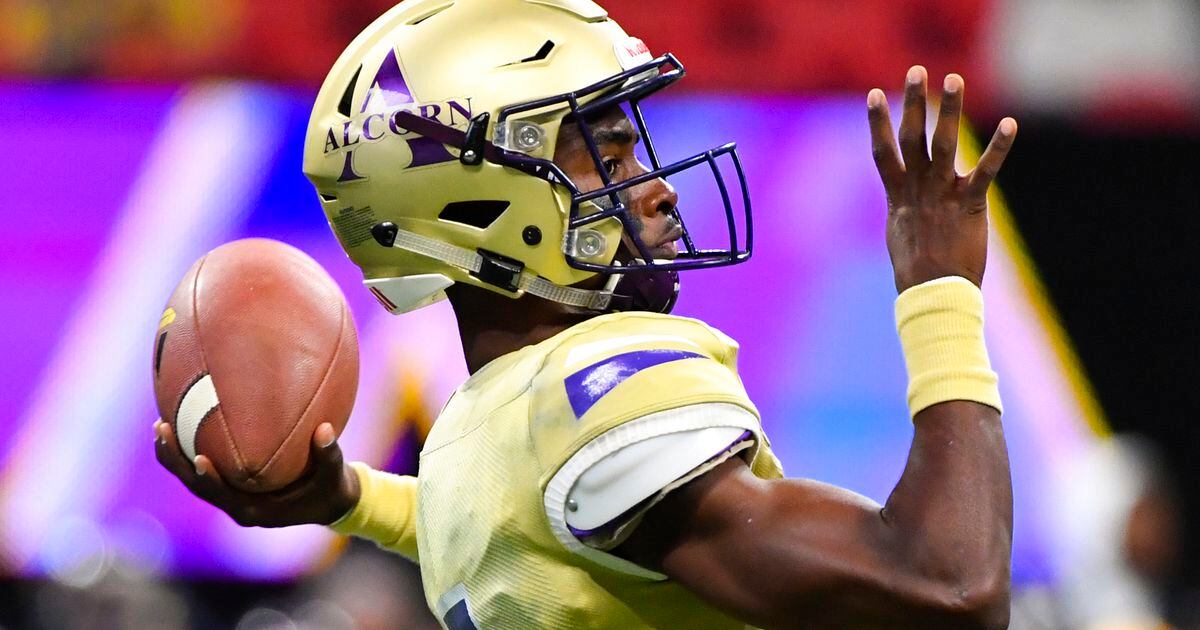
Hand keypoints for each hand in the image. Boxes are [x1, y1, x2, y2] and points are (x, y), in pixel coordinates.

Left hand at [154, 419, 359, 526]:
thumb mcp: (334, 475)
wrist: (328, 505)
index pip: (223, 496)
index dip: (208, 478)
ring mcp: (232, 497)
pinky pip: (204, 470)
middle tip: (161, 428)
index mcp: (256, 510)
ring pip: (193, 479)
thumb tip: (325, 429)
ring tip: (160, 425)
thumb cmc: (330, 490)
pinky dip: (190, 451)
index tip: (198, 457)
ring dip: (175, 455)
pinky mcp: (232, 487)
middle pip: (195, 485)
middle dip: (175, 460)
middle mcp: (237, 506)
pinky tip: (183, 425)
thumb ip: (329, 454)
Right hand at [868, 66, 1016, 292]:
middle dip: (912, 103)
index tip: (874, 94)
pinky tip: (1011, 124)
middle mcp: (917, 188)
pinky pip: (985, 171)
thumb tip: (900, 201)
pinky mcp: (969, 204)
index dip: (878, 122)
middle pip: (912, 137)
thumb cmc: (916, 271)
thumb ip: (902, 208)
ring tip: (954, 81)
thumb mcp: (900, 233)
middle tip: (917, 72)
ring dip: (948, 111)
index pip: (883, 151)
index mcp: (898, 195)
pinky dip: (998, 147)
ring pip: (944, 144)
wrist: (932, 293)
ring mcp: (942, 194)